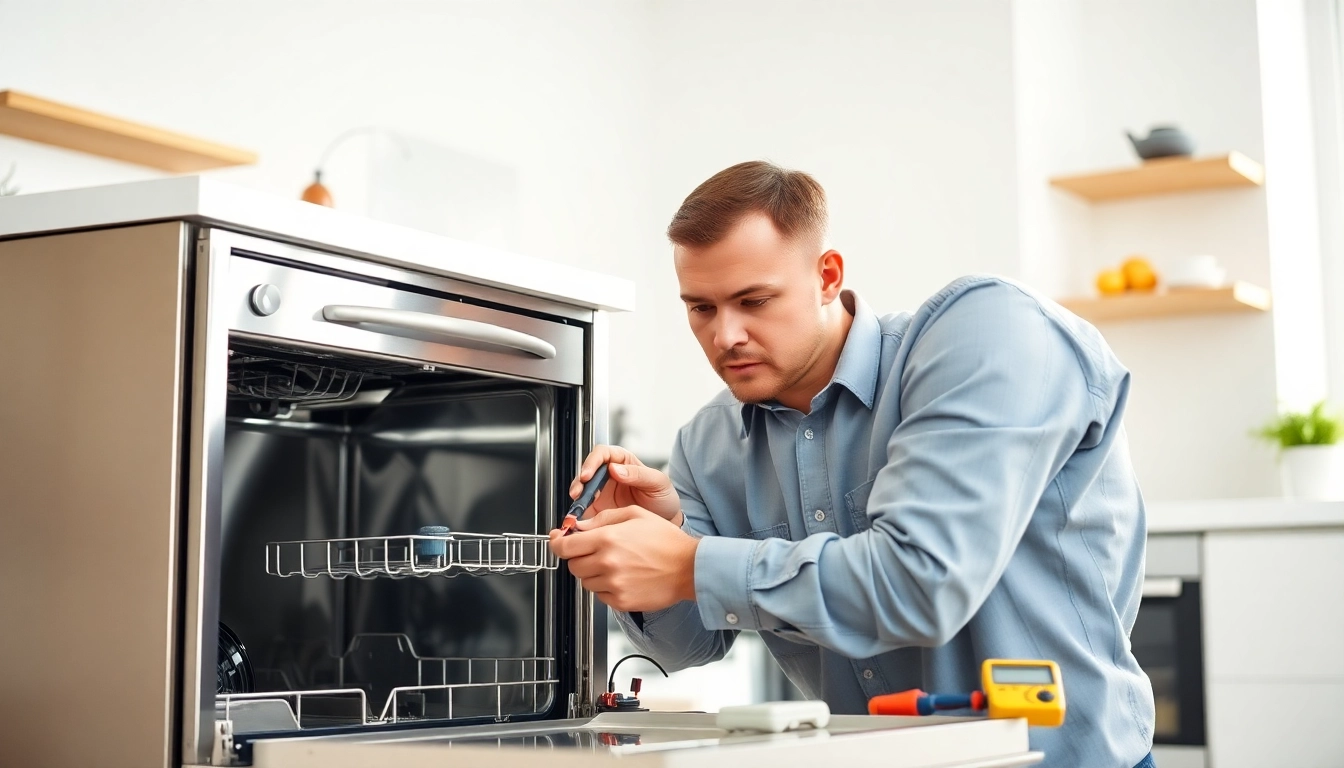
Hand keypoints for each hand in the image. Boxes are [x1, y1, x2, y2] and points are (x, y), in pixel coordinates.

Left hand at [548, 506, 697, 611]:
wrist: (688, 568)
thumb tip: (579, 526)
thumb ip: (602, 518)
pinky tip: (623, 576)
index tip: (558, 541)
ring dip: (592, 573)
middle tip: (594, 551)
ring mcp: (613, 584)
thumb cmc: (666, 541)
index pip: (565, 546)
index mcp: (607, 539)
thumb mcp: (634, 515)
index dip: (557, 543)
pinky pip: (600, 595)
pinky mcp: (620, 601)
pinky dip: (605, 587)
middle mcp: (607, 563)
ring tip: (615, 564)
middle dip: (578, 557)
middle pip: (572, 565)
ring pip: (585, 581)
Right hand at [570, 445, 681, 523]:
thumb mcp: (658, 483)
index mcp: (624, 461)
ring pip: (582, 488)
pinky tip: (580, 517)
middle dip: (580, 481)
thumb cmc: (664, 498)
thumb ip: (638, 474)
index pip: (603, 453)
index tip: (588, 474)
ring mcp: (602, 492)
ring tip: (578, 506)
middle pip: (588, 470)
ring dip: (578, 496)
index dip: (592, 462)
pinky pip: (585, 507)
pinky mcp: (599, 508)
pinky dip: (579, 512)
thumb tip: (615, 468)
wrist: (667, 522)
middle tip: (578, 493)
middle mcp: (609, 474)